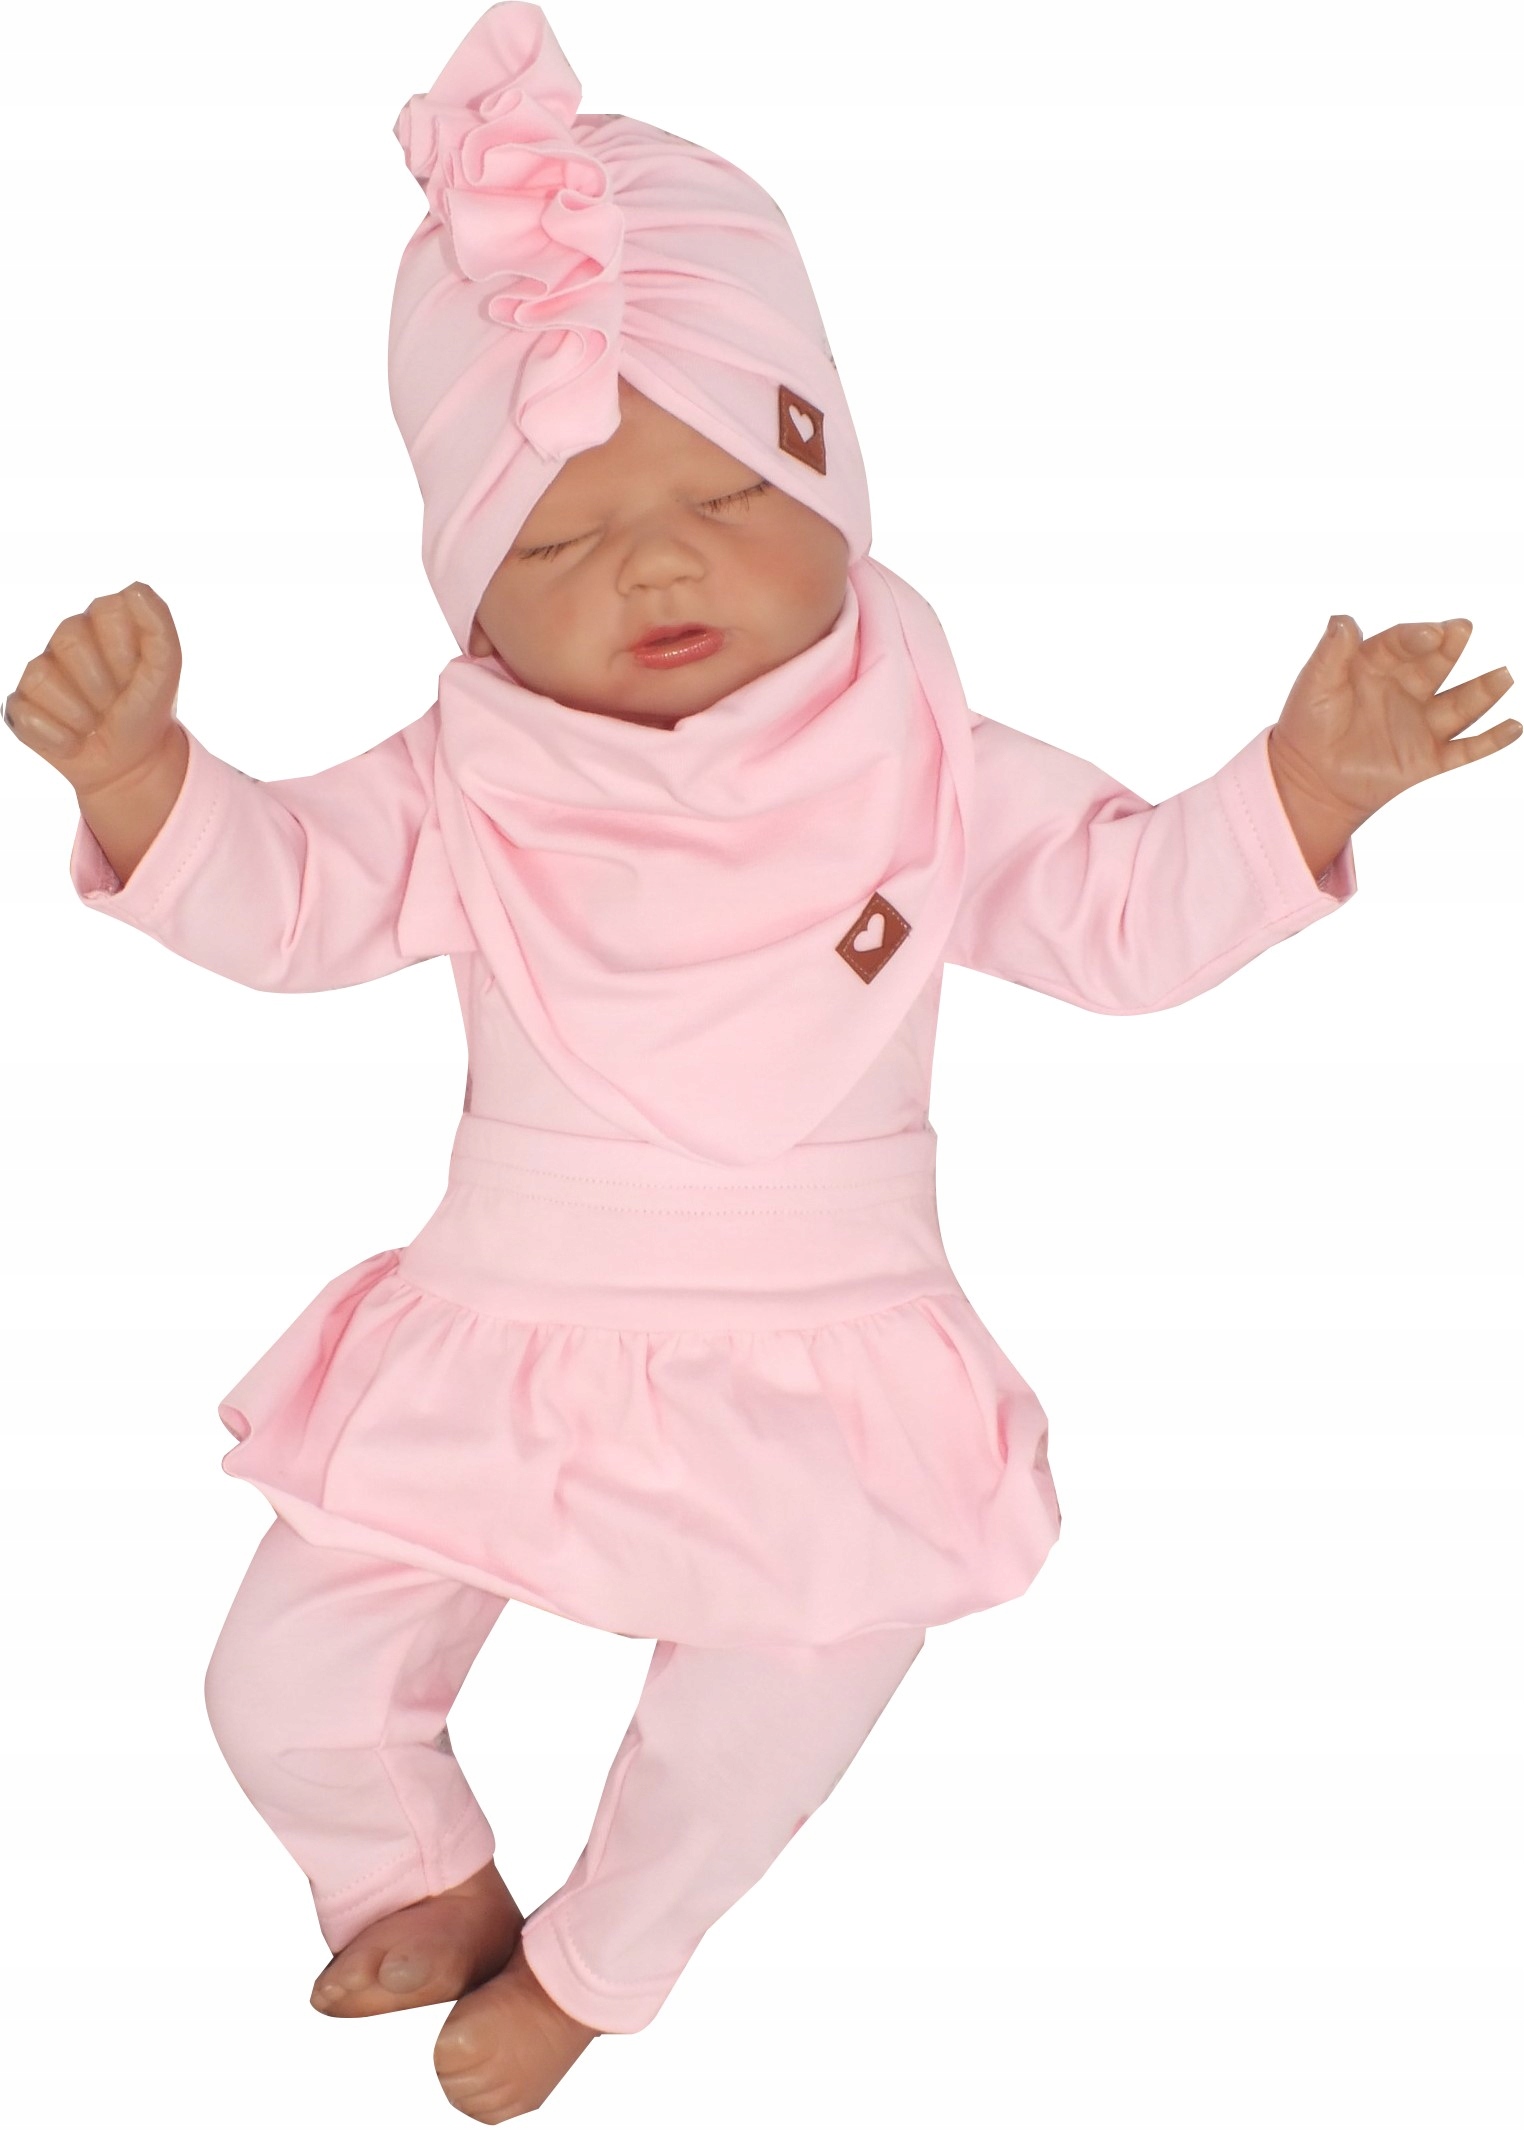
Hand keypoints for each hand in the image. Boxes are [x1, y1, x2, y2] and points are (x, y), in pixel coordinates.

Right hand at [4, 581, 182, 799]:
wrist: (134, 761)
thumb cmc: (147, 707)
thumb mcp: (166, 668)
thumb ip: (158, 626)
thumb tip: (134, 589)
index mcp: (100, 622)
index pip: (106, 612)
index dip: (126, 652)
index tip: (138, 675)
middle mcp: (66, 639)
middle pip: (69, 641)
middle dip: (102, 684)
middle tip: (115, 702)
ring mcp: (40, 670)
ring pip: (42, 677)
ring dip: (81, 714)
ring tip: (95, 722)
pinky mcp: (21, 705)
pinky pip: (27, 712)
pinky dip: (60, 738)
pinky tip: (74, 740)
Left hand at [1269, 614, 1518, 830]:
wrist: (1308, 779)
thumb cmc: (1308, 726)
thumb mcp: (1315, 686)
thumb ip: (1331, 653)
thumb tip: (1343, 619)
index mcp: (1379, 664)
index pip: (1403, 643)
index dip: (1416, 637)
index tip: (1430, 633)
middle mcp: (1406, 689)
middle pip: (1436, 664)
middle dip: (1450, 648)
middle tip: (1462, 630)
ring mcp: (1420, 723)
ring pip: (1460, 704)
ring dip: (1483, 691)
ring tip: (1502, 677)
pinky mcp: (1427, 758)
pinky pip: (1465, 749)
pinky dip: (1490, 741)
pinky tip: (1513, 727)